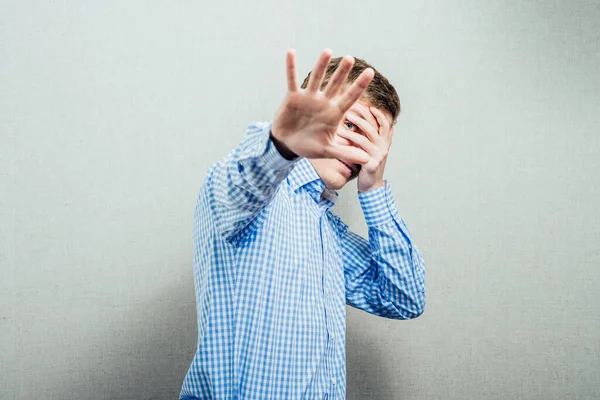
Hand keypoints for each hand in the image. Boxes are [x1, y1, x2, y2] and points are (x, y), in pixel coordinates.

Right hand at [271, 49, 373, 164]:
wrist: (287, 145)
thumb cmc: (309, 146)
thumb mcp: (328, 150)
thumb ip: (346, 153)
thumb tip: (367, 160)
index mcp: (334, 113)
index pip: (350, 98)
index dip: (359, 86)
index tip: (370, 72)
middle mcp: (323, 102)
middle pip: (335, 84)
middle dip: (342, 72)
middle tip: (351, 58)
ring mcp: (308, 98)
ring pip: (316, 78)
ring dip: (321, 65)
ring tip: (328, 51)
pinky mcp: (293, 97)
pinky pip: (292, 79)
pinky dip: (291, 67)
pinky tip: (291, 52)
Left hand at [336, 103, 393, 191]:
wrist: (371, 186)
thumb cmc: (369, 165)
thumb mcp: (373, 150)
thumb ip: (374, 138)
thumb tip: (379, 124)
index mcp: (385, 142)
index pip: (385, 124)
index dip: (378, 115)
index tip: (369, 107)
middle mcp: (384, 147)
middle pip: (374, 128)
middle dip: (362, 118)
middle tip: (349, 112)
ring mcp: (379, 155)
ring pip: (366, 138)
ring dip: (352, 130)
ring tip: (341, 125)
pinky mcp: (372, 164)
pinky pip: (359, 151)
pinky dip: (349, 143)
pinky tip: (339, 140)